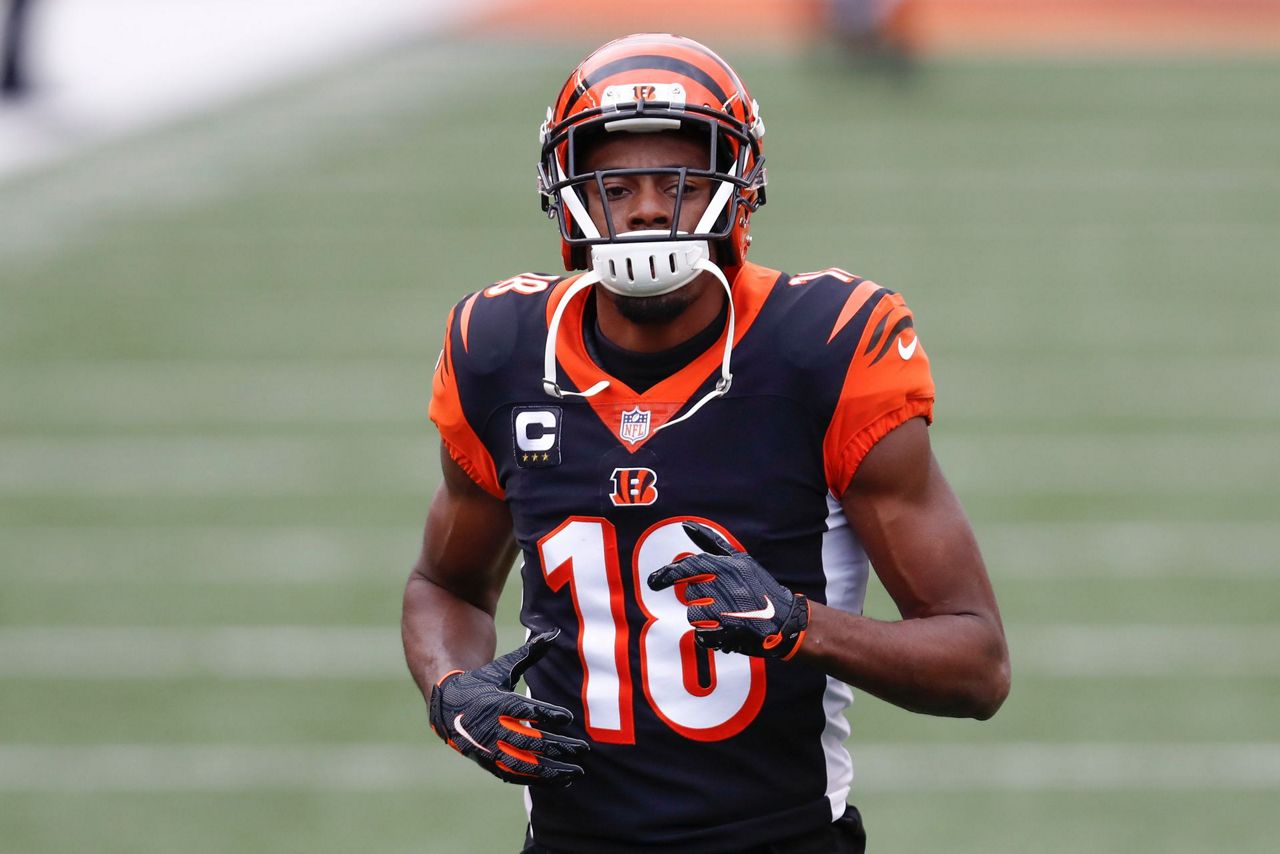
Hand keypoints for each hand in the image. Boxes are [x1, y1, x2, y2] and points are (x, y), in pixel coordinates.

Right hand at [429, 630, 587, 785]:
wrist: (448, 708)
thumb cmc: (482, 684)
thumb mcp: (503, 667)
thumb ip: (529, 653)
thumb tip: (552, 631)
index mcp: (496, 702)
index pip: (525, 710)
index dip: (547, 714)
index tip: (568, 718)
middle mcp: (493, 728)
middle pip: (530, 741)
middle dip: (559, 746)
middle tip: (584, 748)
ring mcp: (491, 749)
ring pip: (525, 764)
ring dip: (553, 769)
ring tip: (577, 770)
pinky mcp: (491, 764)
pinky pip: (518, 776)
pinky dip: (540, 780)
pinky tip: (562, 779)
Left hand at [647, 521, 809, 659]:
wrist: (786, 620)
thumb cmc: (759, 587)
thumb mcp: (740, 560)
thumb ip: (712, 542)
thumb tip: (686, 524)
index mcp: (727, 566)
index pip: (688, 566)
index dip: (666, 575)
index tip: (652, 582)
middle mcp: (726, 584)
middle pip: (691, 595)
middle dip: (702, 601)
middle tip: (725, 602)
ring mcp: (727, 608)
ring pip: (693, 616)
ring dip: (706, 620)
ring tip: (728, 617)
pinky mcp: (729, 631)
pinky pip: (701, 635)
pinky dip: (709, 637)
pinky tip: (726, 632)